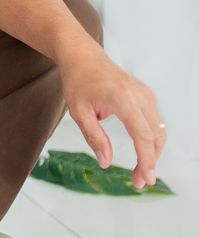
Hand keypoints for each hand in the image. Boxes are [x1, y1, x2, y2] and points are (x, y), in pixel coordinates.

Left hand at [60, 45, 165, 188]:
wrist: (82, 56)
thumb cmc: (79, 80)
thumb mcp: (79, 112)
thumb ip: (94, 137)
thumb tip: (106, 162)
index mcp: (124, 99)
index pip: (143, 136)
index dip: (146, 160)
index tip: (145, 179)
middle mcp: (140, 96)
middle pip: (155, 136)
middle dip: (150, 161)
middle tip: (138, 181)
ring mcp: (146, 94)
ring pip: (159, 130)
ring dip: (152, 152)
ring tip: (139, 170)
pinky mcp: (146, 95)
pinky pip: (155, 122)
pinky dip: (152, 139)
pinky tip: (143, 152)